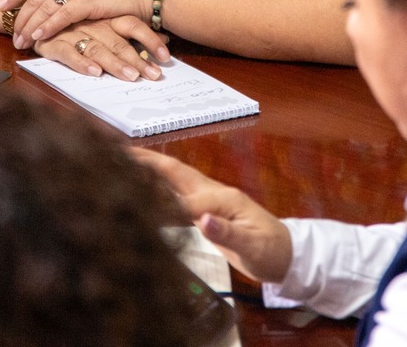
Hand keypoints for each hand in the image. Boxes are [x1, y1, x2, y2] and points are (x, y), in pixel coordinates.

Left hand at [1, 0, 156, 48]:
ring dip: (30, 25)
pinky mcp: (89, 1)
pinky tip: (38, 37)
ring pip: (45, 6)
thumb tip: (65, 1)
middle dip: (19, 13)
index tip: (0, 3)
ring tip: (20, 41)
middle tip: (8, 30)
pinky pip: (62, 15)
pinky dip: (48, 26)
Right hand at [35, 15, 170, 80]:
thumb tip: (167, 39)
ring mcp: (74, 33)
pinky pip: (69, 54)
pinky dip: (82, 63)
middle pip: (119, 43)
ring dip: (115, 64)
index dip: (151, 40)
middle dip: (138, 61)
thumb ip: (136, 31)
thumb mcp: (108, 23)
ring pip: (97, 49)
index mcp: (107, 17)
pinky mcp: (54, 43)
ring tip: (131, 76)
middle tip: (154, 76)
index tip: (166, 57)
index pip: (134, 25)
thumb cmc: (79, 22)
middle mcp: (93, 24)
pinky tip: (95, 72)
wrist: (37, 11)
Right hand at [133, 148, 292, 283]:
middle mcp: (215, 193)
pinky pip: (178, 197)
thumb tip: (203, 220)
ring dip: (150, 171)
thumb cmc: (271, 252)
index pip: (187, 201)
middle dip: (149, 162)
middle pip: (177, 173)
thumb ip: (228, 234)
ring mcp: (211, 200)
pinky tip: (143, 193)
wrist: (286, 254)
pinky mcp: (207, 211)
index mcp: (225, 199)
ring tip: (124, 164)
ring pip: (175, 181)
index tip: (137, 208)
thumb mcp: (253, 247)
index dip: (163, 206)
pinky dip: (159, 192)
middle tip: (120, 152)